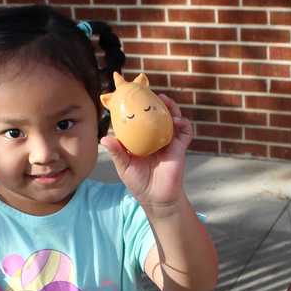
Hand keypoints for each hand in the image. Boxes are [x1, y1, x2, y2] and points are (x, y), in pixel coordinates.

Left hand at [100, 93, 191, 208]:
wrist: (157, 198)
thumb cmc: (138, 183)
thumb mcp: (124, 166)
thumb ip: (116, 152)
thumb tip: (104, 138)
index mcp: (142, 139)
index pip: (141, 119)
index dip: (139, 107)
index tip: (134, 95)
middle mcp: (156, 138)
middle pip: (158, 115)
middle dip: (156, 103)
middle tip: (151, 93)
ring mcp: (169, 142)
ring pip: (172, 119)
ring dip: (171, 108)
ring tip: (165, 101)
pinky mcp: (180, 148)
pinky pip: (185, 132)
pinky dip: (183, 123)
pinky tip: (177, 120)